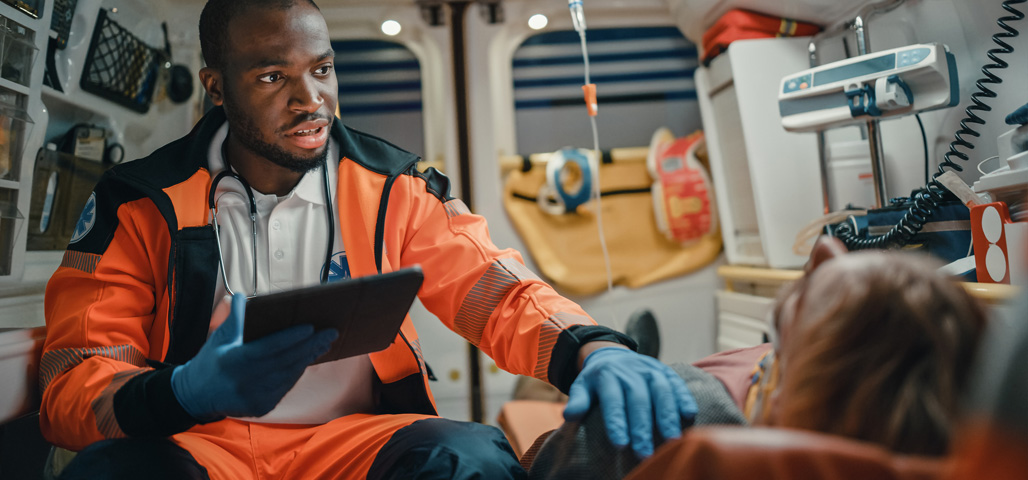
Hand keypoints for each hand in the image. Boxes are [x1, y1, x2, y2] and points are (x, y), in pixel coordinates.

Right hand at [171, 293, 338, 421]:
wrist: (195, 396)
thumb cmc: (210, 361)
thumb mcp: (218, 338)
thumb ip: (233, 318)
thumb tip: (239, 295)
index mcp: (234, 361)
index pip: (269, 348)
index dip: (291, 338)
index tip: (310, 327)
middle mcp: (245, 381)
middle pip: (285, 361)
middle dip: (310, 346)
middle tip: (330, 332)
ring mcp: (254, 397)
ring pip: (289, 375)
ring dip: (308, 358)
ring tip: (324, 343)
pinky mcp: (261, 407)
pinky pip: (285, 387)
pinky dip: (297, 372)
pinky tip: (308, 359)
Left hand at [563, 347, 696, 457]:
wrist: (613, 355)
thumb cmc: (597, 380)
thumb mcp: (582, 385)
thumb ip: (579, 400)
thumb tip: (569, 415)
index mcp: (608, 375)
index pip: (612, 400)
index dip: (617, 422)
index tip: (620, 444)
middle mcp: (631, 371)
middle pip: (638, 399)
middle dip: (642, 427)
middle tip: (645, 452)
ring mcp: (650, 369)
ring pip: (661, 391)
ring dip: (667, 415)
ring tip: (671, 440)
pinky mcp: (666, 371)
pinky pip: (677, 383)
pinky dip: (684, 398)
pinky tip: (690, 416)